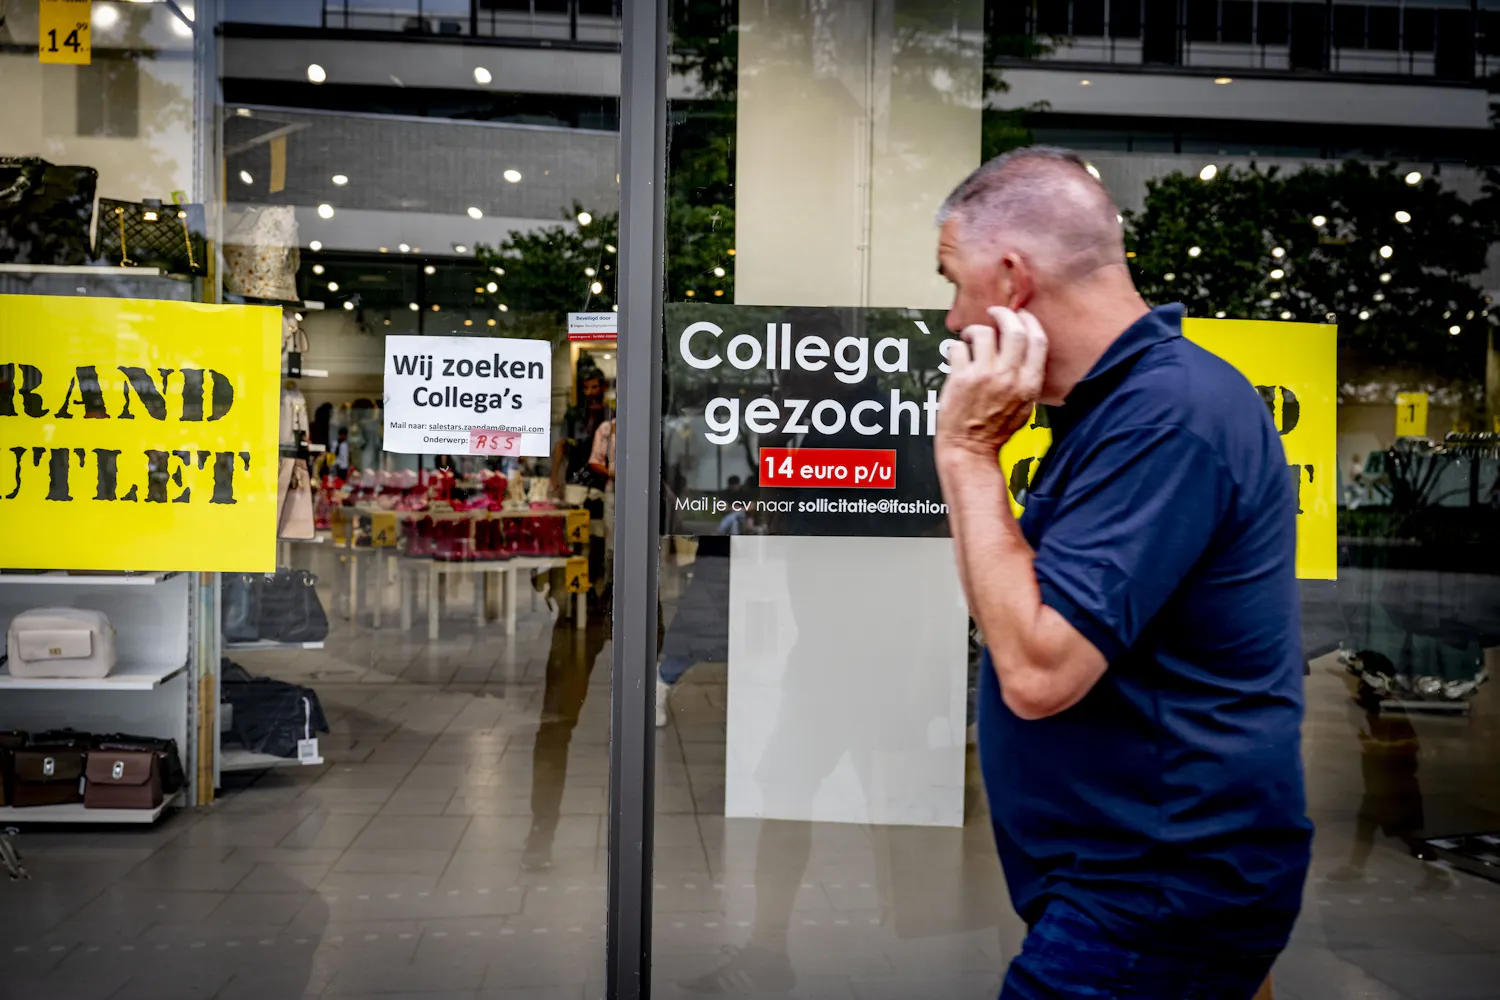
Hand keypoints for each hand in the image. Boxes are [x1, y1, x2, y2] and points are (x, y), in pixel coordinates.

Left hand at [936, 307, 1047, 463]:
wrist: (970, 449)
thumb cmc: (995, 430)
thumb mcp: (1025, 406)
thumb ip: (1027, 378)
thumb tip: (1024, 348)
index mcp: (1029, 384)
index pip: (1038, 340)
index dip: (1029, 321)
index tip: (1021, 315)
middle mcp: (1009, 378)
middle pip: (1014, 330)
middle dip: (1004, 314)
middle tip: (994, 313)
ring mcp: (984, 377)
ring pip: (983, 333)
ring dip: (975, 330)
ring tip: (971, 338)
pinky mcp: (961, 379)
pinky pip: (958, 347)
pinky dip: (956, 347)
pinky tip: (957, 355)